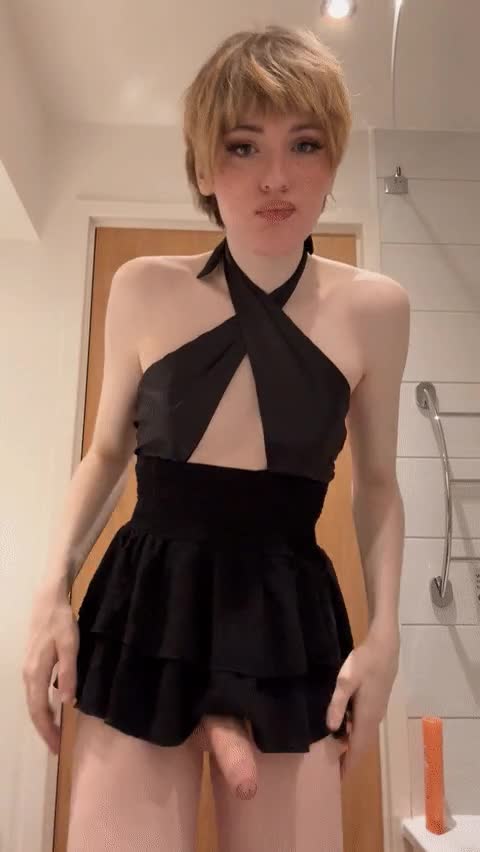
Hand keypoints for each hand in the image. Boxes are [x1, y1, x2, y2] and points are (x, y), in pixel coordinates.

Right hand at [22, 581, 78, 753]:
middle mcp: (27, 674)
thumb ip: (68, 673)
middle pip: (32, 709)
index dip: (47, 730)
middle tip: (56, 747)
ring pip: (32, 700)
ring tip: (55, 731)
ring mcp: (27, 668)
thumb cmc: (61, 622)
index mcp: (36, 673)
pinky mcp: (30, 663)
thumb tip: (67, 702)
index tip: (57, 748)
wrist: (47, 600)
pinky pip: (34, 691)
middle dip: (44, 729)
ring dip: (42, 718)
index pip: (39, 710)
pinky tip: (52, 707)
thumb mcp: (71, 646)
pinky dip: (41, 704)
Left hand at [326, 631, 399, 778]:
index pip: (357, 749)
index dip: (348, 765)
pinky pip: (364, 726)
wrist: (385, 648)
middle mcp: (374, 719)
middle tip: (329, 768)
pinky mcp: (376, 704)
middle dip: (347, 759)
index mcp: (366, 718)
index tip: (337, 781)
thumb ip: (337, 704)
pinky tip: (340, 728)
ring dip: (350, 746)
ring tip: (331, 751)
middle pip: (361, 746)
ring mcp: (377, 712)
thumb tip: (330, 729)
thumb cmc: (365, 663)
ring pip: (363, 736)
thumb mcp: (346, 681)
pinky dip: (353, 733)